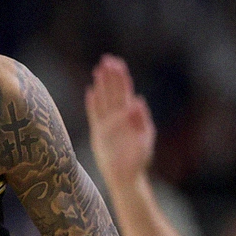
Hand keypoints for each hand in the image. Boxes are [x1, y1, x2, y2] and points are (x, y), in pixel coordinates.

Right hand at [86, 54, 155, 189]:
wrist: (127, 176)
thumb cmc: (139, 159)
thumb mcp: (146, 138)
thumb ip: (142, 120)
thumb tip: (138, 101)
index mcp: (130, 117)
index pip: (124, 93)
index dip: (121, 78)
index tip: (118, 64)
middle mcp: (117, 118)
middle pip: (113, 93)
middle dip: (110, 77)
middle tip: (107, 59)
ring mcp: (106, 124)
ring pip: (103, 100)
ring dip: (101, 86)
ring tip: (98, 71)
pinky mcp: (98, 133)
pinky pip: (94, 115)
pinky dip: (92, 104)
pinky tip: (90, 92)